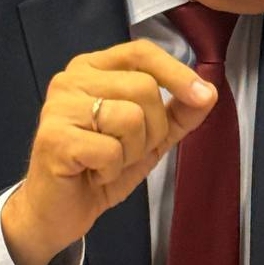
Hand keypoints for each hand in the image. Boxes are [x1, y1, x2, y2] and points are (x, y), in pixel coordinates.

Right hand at [2, 39, 215, 264]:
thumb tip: (209, 92)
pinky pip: (111, 149)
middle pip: (144, 87)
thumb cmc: (99, 168)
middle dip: (153, 129)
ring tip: (108, 163)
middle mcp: (71, 79)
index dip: (177, 73)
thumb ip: (178, 113)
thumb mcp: (149, 138)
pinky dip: (111, 170)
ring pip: (131, 117)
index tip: (204, 96)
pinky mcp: (54, 138)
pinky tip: (92, 173)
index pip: (142, 53)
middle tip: (128, 151)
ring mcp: (58, 106)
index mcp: (93, 69)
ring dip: (131, 152)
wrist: (57, 212)